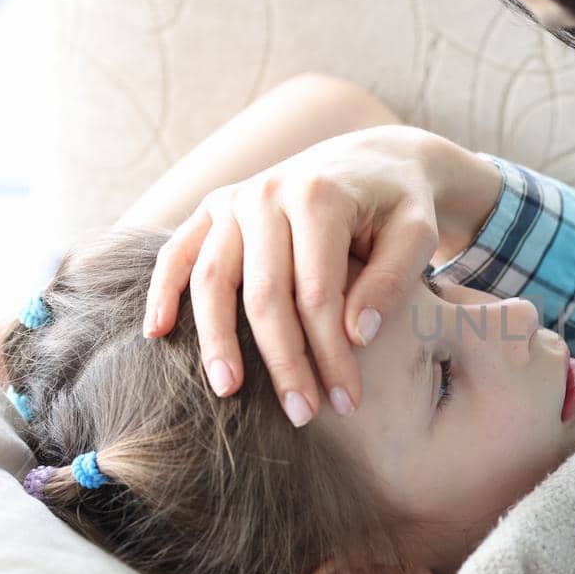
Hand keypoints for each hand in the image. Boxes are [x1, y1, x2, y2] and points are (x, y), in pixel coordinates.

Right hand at [140, 124, 501, 423]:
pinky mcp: (214, 207)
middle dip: (283, 361)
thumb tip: (355, 335)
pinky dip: (162, 290)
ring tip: (228, 390)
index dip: (330, 353)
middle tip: (302, 414)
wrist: (373, 158)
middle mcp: (268, 193)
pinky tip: (157, 333)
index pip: (318, 294)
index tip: (347, 401)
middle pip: (264, 293)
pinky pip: (178, 252)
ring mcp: (234, 199)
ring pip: (212, 278)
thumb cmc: (400, 205)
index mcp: (320, 197)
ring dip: (217, 339)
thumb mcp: (418, 235)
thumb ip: (392, 281)